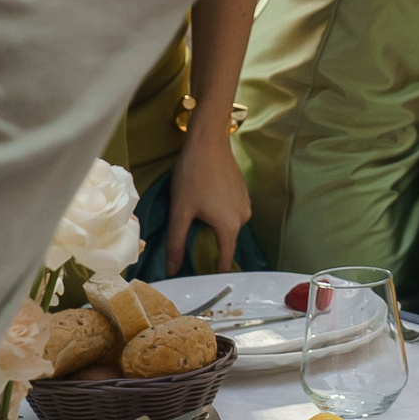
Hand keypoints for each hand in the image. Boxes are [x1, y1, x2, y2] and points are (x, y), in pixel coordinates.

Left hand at [164, 124, 252, 274]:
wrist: (208, 142)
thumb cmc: (193, 176)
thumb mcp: (181, 211)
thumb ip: (176, 243)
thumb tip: (172, 270)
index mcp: (230, 226)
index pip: (225, 261)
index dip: (212, 272)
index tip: (197, 277)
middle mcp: (243, 217)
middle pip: (226, 243)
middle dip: (209, 248)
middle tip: (188, 245)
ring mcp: (245, 203)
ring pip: (228, 227)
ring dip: (213, 229)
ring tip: (194, 222)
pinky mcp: (243, 192)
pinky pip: (231, 213)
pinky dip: (219, 215)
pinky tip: (204, 205)